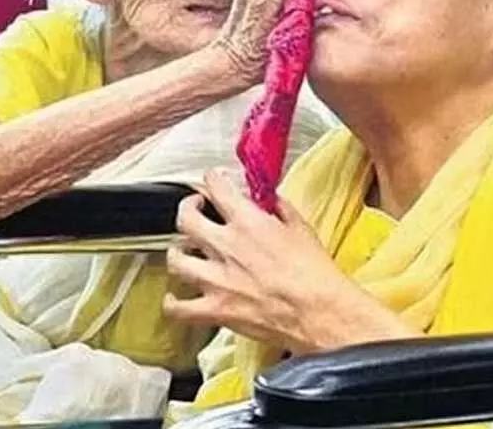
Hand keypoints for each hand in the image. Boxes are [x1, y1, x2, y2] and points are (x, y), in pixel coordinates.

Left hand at [164, 168, 362, 353]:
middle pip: (185, 218)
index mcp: (247, 222)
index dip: (211, 179)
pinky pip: (178, 308)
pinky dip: (172, 303)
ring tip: (184, 253)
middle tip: (194, 210)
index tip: (213, 181)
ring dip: (178, 254)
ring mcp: (217, 280)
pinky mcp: (216, 310)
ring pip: (175, 259)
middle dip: (187, 209)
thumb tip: (269, 201)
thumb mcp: (302, 229)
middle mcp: (226, 246)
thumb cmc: (315, 275)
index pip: (215, 186)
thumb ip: (280, 209)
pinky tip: (175, 298)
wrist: (320, 313)